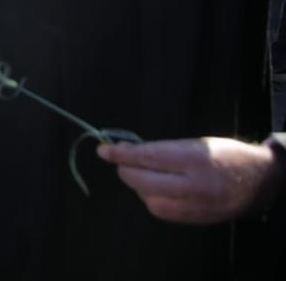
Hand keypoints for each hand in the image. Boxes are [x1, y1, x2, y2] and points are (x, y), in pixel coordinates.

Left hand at [97, 137, 284, 224]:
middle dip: (126, 170)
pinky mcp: (197, 219)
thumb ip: (163, 149)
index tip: (104, 150)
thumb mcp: (197, 143)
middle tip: (121, 161)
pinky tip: (154, 189)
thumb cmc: (226, 155)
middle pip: (145, 182)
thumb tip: (127, 151)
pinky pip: (163, 212)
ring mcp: (197, 206)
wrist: (260, 181)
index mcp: (196, 159)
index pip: (148, 157)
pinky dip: (152, 199)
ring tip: (143, 174)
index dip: (122, 154)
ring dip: (138, 187)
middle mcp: (196, 185)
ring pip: (150, 201)